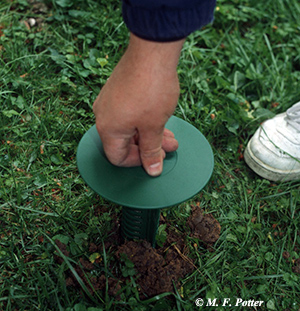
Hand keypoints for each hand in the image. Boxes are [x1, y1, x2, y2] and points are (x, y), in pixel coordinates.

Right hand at [93, 34, 183, 175]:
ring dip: (149, 134)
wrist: (152, 51)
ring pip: (128, 128)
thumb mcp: (154, 127)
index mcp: (107, 129)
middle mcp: (103, 116)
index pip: (117, 158)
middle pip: (124, 143)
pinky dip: (143, 120)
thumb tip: (151, 170)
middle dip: (149, 147)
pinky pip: (128, 114)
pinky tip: (159, 118)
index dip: (138, 162)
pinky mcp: (116, 91)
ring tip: (170, 134)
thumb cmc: (151, 89)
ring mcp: (109, 101)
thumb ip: (151, 151)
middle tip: (169, 146)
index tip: (156, 157)